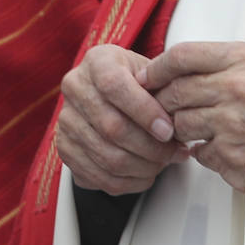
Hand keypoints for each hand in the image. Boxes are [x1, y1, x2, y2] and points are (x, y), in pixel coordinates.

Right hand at [56, 44, 181, 195]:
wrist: (108, 92)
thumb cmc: (137, 82)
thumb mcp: (152, 73)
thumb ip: (163, 90)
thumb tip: (179, 121)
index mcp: (96, 62)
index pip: (115, 87)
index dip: (144, 112)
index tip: (169, 131)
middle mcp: (74, 88)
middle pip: (111, 127)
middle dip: (150, 147)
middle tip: (174, 152)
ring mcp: (65, 120)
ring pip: (107, 156)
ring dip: (143, 167)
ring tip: (164, 163)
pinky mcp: (65, 149)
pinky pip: (98, 177)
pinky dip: (128, 182)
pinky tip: (147, 174)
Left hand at [141, 41, 244, 192]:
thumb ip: (219, 62)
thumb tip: (167, 68)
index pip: (183, 55)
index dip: (158, 67)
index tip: (147, 76)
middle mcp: (238, 89)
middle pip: (176, 91)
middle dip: (163, 101)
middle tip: (164, 106)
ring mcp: (234, 124)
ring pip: (181, 123)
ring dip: (182, 127)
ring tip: (199, 126)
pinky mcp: (232, 156)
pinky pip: (198, 152)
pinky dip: (203, 151)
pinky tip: (220, 144)